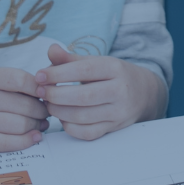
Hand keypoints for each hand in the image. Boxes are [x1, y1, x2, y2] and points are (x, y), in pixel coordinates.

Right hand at [0, 66, 48, 151]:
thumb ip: (20, 80)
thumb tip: (51, 88)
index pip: (21, 80)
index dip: (40, 89)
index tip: (47, 95)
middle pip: (23, 106)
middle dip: (41, 111)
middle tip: (46, 114)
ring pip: (18, 125)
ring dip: (36, 127)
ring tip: (40, 125)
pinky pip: (6, 143)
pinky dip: (25, 142)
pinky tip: (33, 138)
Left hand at [35, 44, 165, 139]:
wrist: (144, 93)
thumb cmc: (114, 75)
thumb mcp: (97, 62)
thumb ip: (72, 59)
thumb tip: (50, 50)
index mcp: (115, 68)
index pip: (83, 70)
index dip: (58, 74)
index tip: (39, 76)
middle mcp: (120, 90)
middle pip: (83, 96)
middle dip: (56, 95)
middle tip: (40, 92)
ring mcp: (119, 112)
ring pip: (83, 116)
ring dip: (59, 111)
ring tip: (48, 104)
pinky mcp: (114, 128)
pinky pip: (88, 133)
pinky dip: (70, 127)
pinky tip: (63, 118)